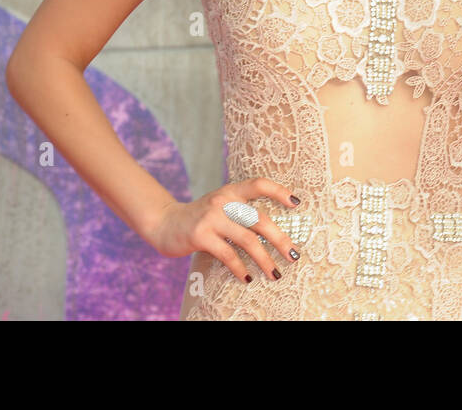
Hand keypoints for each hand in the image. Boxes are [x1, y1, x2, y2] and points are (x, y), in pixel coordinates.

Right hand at [146, 178, 301, 281]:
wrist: (165, 222)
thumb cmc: (200, 218)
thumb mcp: (220, 205)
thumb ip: (241, 210)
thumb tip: (275, 231)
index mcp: (230, 191)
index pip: (259, 184)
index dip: (279, 191)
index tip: (297, 204)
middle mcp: (222, 201)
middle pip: (260, 219)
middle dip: (280, 239)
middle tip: (294, 255)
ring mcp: (211, 217)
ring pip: (247, 240)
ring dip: (265, 259)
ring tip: (275, 273)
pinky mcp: (200, 235)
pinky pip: (228, 255)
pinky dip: (241, 268)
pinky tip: (248, 277)